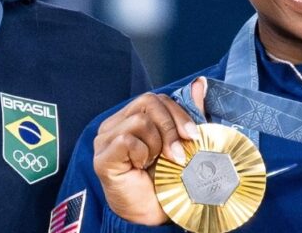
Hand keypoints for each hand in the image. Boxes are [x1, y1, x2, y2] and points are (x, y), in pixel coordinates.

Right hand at [93, 77, 206, 224]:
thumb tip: (199, 83)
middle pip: (148, 102)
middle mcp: (114, 125)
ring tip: (155, 164)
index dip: (178, 113)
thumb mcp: (183, 145)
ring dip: (157, 145)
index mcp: (131, 119)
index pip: (155, 99)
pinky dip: (142, 154)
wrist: (152, 217)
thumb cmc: (165, 184)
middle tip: (179, 154)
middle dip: (172, 127)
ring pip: (140, 120)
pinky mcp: (102, 157)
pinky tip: (141, 168)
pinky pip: (127, 140)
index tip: (194, 136)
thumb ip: (189, 116)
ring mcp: (104, 140)